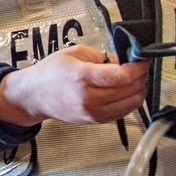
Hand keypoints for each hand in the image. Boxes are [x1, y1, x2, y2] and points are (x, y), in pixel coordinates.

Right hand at [0, 45, 147, 126]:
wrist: (34, 96)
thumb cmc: (50, 73)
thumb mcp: (74, 54)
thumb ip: (102, 56)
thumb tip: (124, 61)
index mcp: (82, 77)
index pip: (122, 75)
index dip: (138, 67)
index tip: (141, 60)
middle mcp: (89, 99)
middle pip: (131, 89)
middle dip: (140, 76)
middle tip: (138, 67)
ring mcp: (93, 113)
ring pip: (132, 103)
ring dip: (138, 89)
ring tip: (132, 79)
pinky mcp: (96, 121)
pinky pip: (124, 112)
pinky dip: (129, 100)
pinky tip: (123, 91)